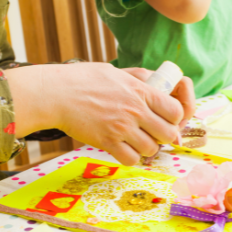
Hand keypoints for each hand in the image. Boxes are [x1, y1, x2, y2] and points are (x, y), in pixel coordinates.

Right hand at [7, 63, 186, 165]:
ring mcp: (121, 127)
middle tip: (153, 133)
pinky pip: (131, 159)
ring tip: (136, 141)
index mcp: (140, 91)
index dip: (174, 117)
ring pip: (151, 149)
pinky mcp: (107, 142)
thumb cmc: (83, 79)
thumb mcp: (117, 72)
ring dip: (147, 148)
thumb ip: (139, 79)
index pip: (176, 110)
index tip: (165, 118)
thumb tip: (157, 80)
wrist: (56, 94)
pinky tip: (123, 149)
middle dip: (163, 136)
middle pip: (168, 133)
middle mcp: (135, 110)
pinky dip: (130, 157)